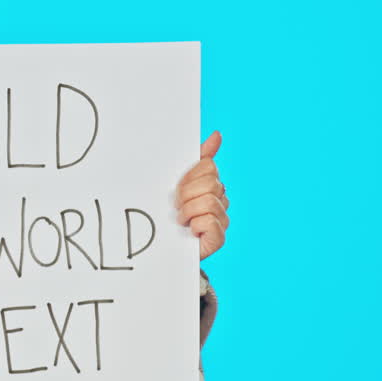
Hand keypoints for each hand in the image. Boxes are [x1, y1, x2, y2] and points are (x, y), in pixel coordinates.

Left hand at [175, 130, 229, 260]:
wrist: (159, 245)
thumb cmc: (168, 213)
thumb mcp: (178, 181)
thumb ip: (199, 157)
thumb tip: (217, 135)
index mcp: (211, 183)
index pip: (209, 166)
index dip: (188, 177)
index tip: (177, 189)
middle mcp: (221, 200)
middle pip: (211, 183)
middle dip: (187, 194)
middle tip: (177, 207)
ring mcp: (222, 219)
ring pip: (210, 201)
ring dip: (188, 211)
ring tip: (181, 220)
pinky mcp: (219, 238)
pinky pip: (211, 221)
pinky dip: (196, 225)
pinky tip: (191, 231)